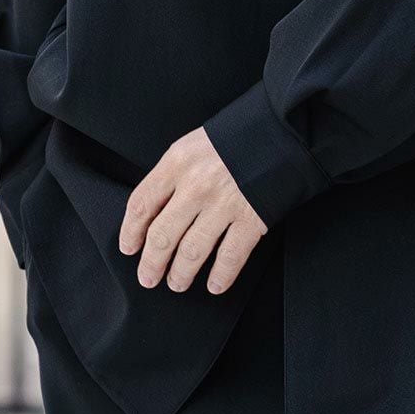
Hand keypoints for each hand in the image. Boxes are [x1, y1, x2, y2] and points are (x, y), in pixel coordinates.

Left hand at [118, 126, 267, 294]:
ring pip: (191, 252)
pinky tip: (214, 284)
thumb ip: (176, 173)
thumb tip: (158, 209)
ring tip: (177, 282)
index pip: (142, 204)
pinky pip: (229, 258)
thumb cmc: (239, 135)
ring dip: (180, 274)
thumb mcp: (196, 144)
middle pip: (162, 236)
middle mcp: (196, 185)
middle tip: (148, 277)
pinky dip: (220, 276)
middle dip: (151, 263)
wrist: (285, 129)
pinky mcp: (251, 219)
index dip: (131, 231)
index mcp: (178, 162)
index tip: (129, 247)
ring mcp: (224, 204)